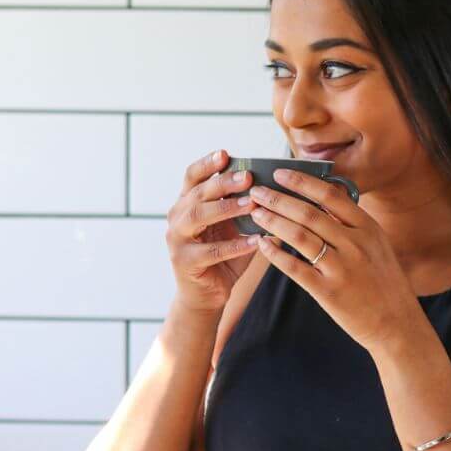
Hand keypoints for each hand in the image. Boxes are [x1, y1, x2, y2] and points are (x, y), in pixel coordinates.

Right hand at [165, 149, 260, 313]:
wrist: (206, 296)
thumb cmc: (223, 256)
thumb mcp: (231, 227)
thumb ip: (242, 206)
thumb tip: (273, 184)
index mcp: (186, 204)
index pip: (191, 177)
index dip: (207, 164)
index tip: (226, 154)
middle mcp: (177, 217)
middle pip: (197, 193)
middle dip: (223, 183)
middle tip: (248, 177)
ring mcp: (177, 240)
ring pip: (198, 217)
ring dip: (227, 209)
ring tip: (252, 204)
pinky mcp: (185, 263)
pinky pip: (211, 252)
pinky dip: (234, 246)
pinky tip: (255, 242)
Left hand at [247, 168, 419, 350]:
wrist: (397, 324)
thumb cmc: (385, 283)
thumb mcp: (377, 245)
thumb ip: (353, 224)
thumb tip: (325, 201)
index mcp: (368, 228)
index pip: (330, 196)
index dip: (302, 181)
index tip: (280, 173)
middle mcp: (355, 244)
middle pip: (309, 213)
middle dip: (278, 199)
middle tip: (257, 191)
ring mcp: (342, 268)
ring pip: (299, 236)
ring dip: (273, 221)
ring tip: (256, 213)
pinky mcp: (328, 292)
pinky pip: (295, 268)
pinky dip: (275, 254)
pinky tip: (263, 244)